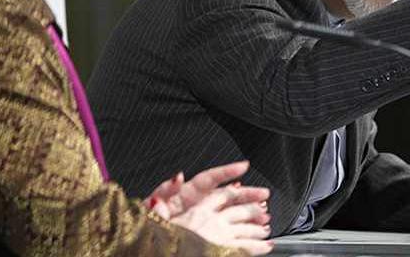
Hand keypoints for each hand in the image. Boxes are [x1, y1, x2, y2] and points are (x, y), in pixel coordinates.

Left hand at [146, 161, 272, 254]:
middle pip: (227, 196)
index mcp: (186, 195)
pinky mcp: (209, 239)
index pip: (210, 179)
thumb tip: (178, 176)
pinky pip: (231, 236)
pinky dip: (246, 236)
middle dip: (248, 194)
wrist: (144, 244)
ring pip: (232, 215)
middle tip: (264, 193)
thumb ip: (164, 191)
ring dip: (250, 214)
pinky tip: (259, 238)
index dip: (227, 171)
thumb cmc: (146, 225)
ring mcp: (205, 223)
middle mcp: (199, 207)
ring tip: (265, 215)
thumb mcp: (153, 206)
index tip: (244, 166)